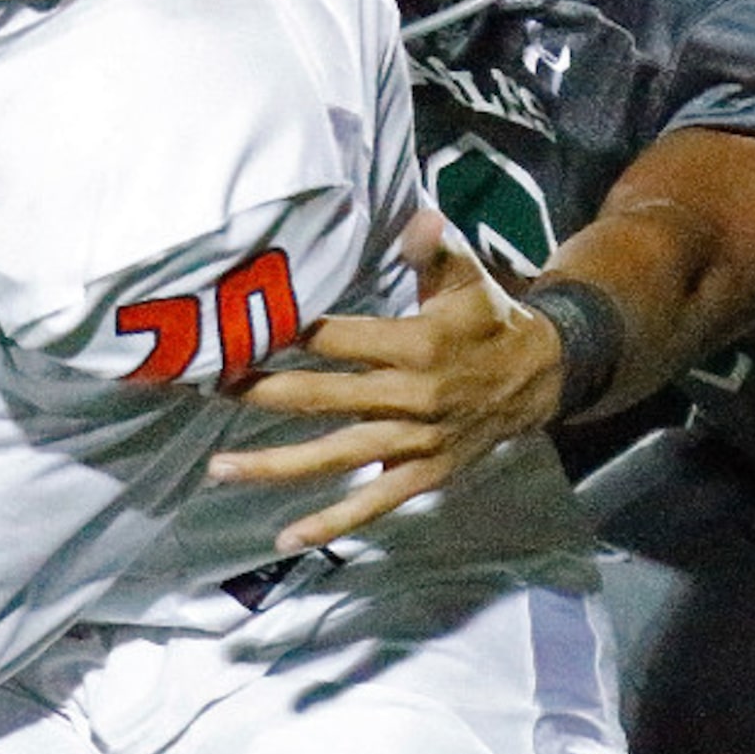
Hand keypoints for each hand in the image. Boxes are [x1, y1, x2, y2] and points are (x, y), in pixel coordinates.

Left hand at [208, 211, 564, 550]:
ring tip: (221, 467)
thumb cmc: (488, 319)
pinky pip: (372, 502)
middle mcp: (413, 396)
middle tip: (212, 388)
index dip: (292, 335)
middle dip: (265, 393)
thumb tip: (419, 217)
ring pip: (337, 456)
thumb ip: (435, 249)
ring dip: (277, 463)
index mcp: (419, 344)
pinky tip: (286, 535)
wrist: (541, 376)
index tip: (242, 331)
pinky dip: (331, 522)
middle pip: (327, 398)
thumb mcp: (468, 277)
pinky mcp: (423, 474)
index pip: (342, 339)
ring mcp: (416, 441)